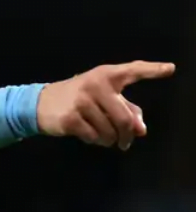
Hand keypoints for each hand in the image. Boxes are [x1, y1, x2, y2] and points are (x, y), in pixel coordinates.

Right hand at [37, 61, 175, 150]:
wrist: (41, 103)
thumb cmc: (78, 99)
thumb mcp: (102, 98)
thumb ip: (126, 110)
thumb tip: (140, 130)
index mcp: (105, 76)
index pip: (132, 71)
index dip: (152, 70)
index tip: (170, 69)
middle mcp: (94, 85)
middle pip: (124, 119)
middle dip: (126, 136)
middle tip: (125, 143)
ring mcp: (81, 101)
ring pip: (110, 132)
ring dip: (108, 139)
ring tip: (99, 134)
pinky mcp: (71, 117)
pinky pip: (94, 137)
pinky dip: (94, 140)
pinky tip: (86, 133)